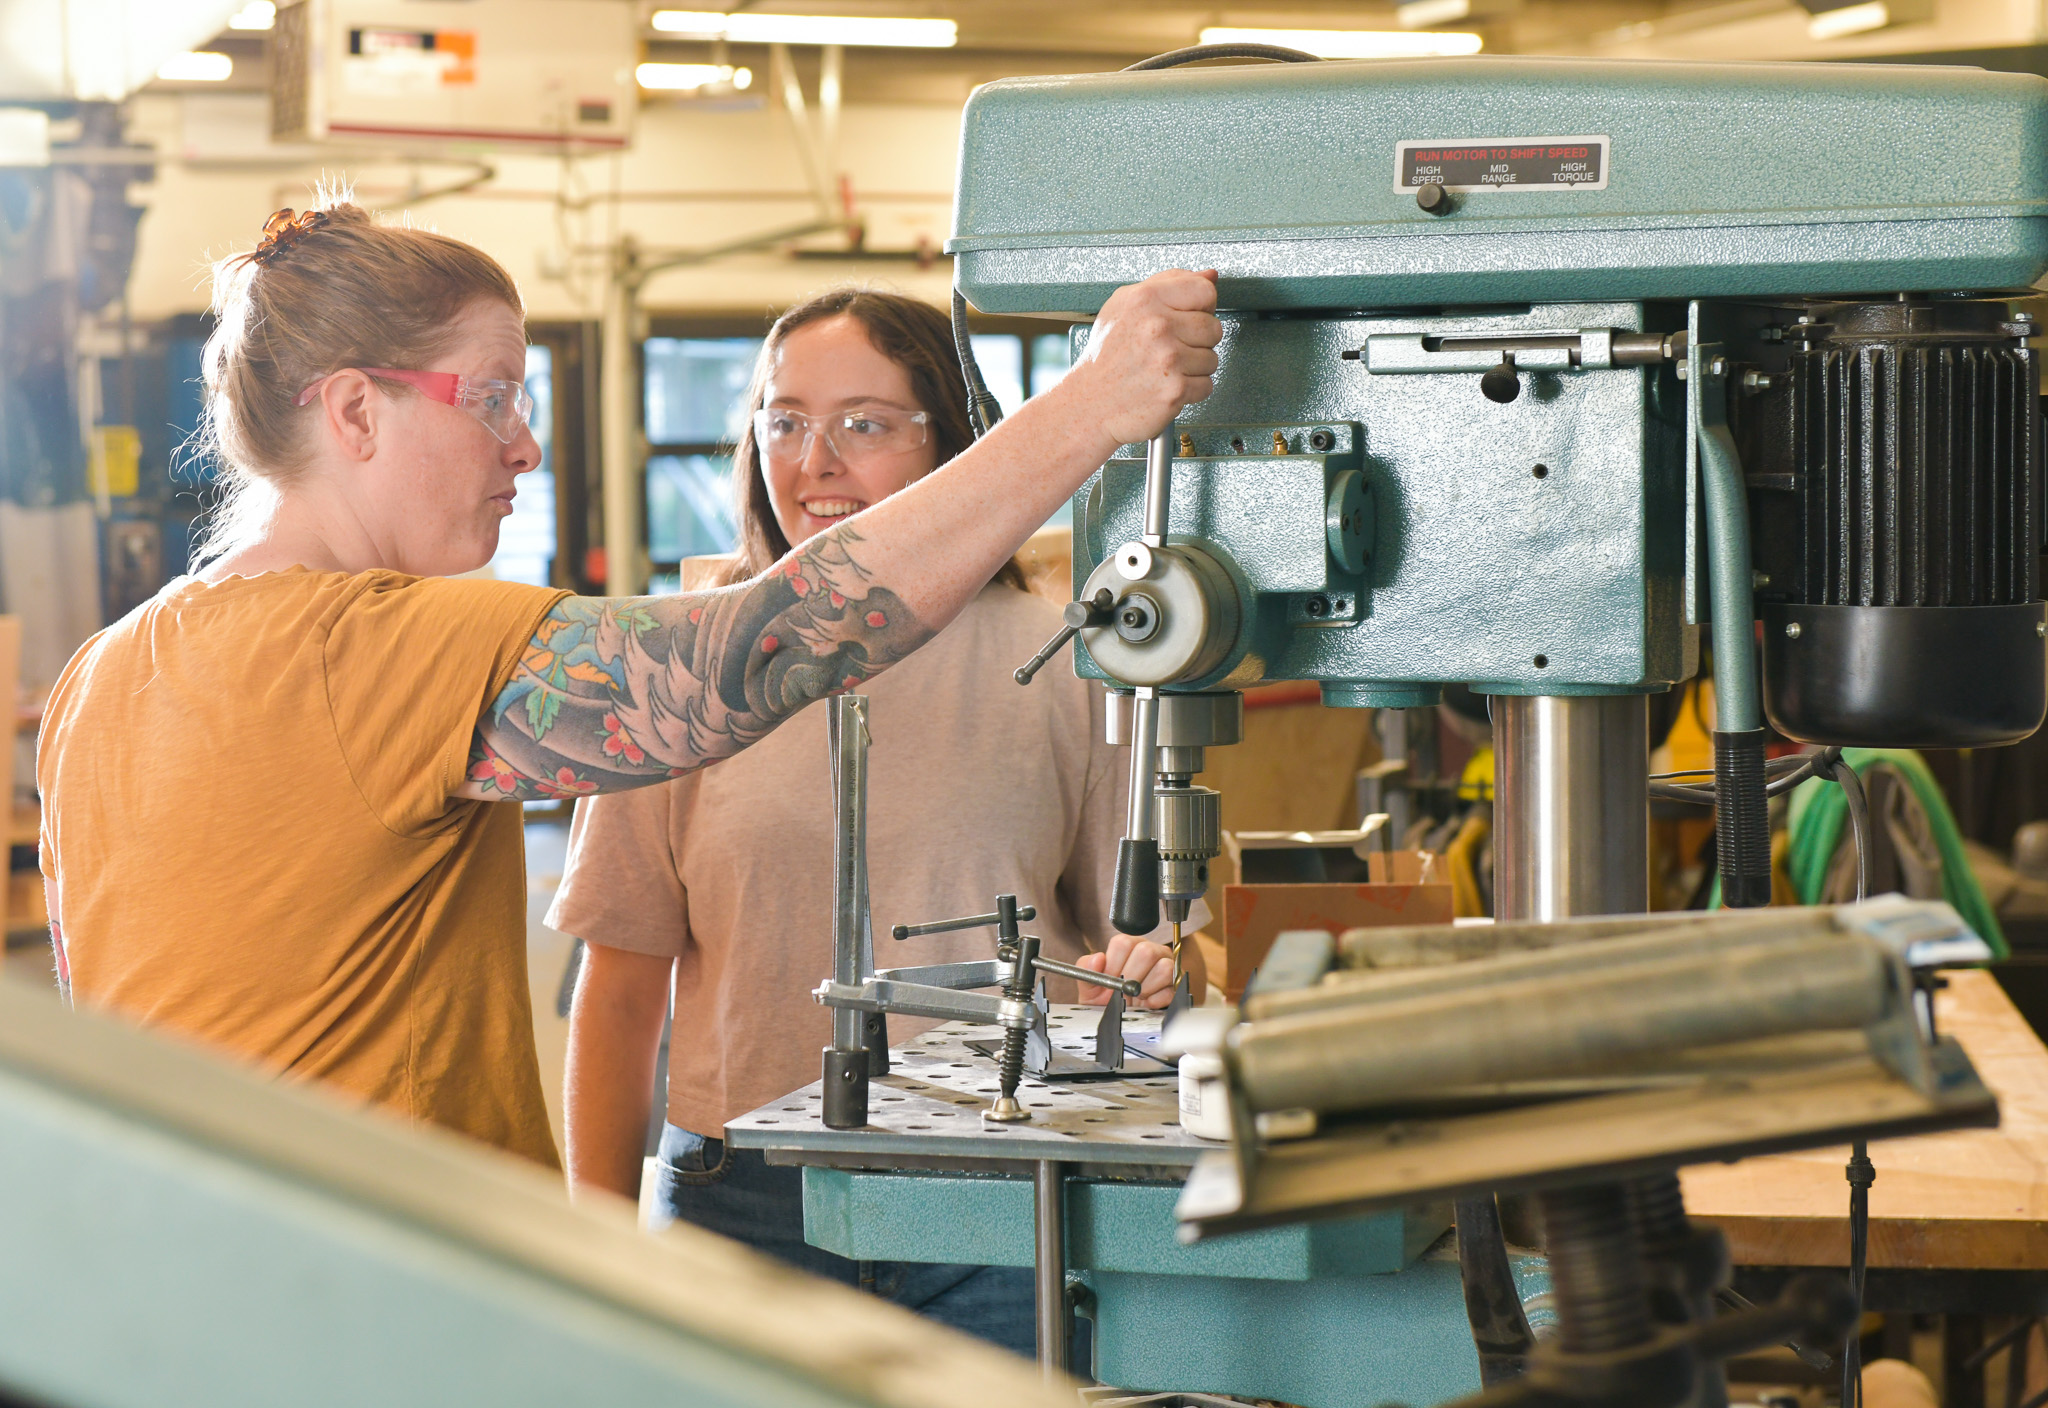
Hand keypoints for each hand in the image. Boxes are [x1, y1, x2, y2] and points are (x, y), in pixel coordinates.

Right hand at [1060, 269, 1221, 453]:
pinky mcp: (1175, 390)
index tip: (1187, 318)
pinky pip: (1206, 385)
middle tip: (1169, 349)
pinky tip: (1167, 385)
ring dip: (1194, 367)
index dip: (1201, 306)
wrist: (1088, 403)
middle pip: (1213, 327)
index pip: (1205, 290)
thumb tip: (1210, 275)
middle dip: (1197, 341)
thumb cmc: (1106, 356)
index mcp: (1145, 299)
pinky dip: (1191, 390)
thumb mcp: (1124, 305)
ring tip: (1165, 369)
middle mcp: (1157, 327)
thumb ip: (1169, 283)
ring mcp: (1168, 359)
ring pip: (1212, 358)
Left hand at [1077, 935, 1182, 1009]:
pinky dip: (1155, 1001)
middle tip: (1124, 990)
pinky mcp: (1175, 985)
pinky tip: (1146, 1003)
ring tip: (1136, 996)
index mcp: (1129, 946)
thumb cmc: (1105, 999)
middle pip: (1146, 952)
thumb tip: (1098, 958)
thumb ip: (1086, 968)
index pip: (1124, 942)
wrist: (1120, 1019)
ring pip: (1164, 968)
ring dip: (1145, 988)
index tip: (1110, 978)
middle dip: (1131, 977)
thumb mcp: (1090, 985)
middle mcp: (1150, 951)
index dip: (1114, 964)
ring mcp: (1166, 966)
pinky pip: (1170, 990)